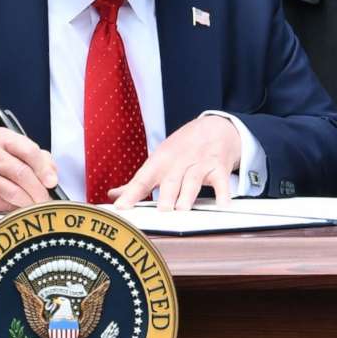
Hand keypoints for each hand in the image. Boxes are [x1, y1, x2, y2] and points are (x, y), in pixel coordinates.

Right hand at [0, 127, 63, 212]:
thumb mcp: (16, 150)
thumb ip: (39, 158)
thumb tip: (52, 176)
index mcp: (2, 137)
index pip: (29, 151)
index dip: (43, 168)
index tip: (52, 181)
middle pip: (21, 172)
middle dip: (38, 189)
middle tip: (47, 198)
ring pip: (13, 191)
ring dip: (29, 201)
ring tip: (37, 204)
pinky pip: (4, 203)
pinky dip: (17, 207)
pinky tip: (22, 207)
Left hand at [111, 114, 244, 210]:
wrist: (215, 127)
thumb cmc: (183, 148)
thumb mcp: (159, 160)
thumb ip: (138, 181)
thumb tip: (114, 195)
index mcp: (160, 162)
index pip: (143, 179)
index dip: (131, 193)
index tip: (121, 207)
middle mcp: (179, 162)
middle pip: (170, 180)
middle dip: (166, 194)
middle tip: (162, 210)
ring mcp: (200, 164)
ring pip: (193, 180)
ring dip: (188, 194)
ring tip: (183, 209)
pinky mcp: (219, 168)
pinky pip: (221, 181)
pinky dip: (223, 193)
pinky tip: (222, 204)